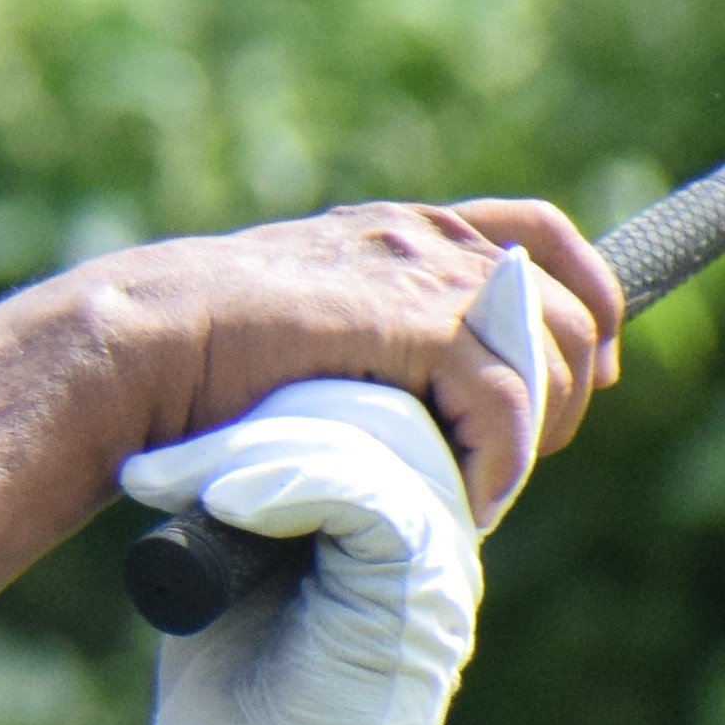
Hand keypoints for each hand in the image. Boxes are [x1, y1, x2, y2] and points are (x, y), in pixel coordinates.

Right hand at [83, 201, 620, 521]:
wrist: (138, 347)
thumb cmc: (192, 355)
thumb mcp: (303, 327)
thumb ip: (365, 337)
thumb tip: (409, 400)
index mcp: (398, 229)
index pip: (539, 234)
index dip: (586, 297)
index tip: (586, 371)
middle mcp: (421, 236)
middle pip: (565, 301)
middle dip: (567, 385)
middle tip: (523, 455)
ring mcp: (419, 273)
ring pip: (549, 348)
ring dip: (537, 428)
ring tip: (490, 483)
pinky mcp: (410, 322)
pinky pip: (505, 395)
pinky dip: (504, 456)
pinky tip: (477, 495)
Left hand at [117, 381, 480, 724]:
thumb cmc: (237, 702)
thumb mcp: (233, 575)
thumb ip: (244, 504)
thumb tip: (178, 424)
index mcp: (389, 516)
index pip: (349, 411)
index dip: (260, 412)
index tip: (164, 457)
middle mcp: (429, 528)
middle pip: (364, 415)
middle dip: (252, 422)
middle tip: (155, 472)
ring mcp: (437, 557)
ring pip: (364, 447)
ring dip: (250, 454)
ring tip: (166, 485)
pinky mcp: (424, 586)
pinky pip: (368, 497)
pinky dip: (289, 482)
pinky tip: (226, 501)